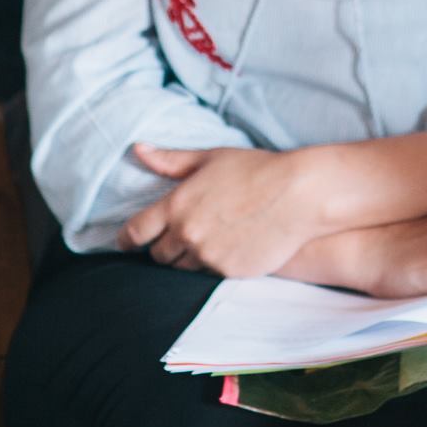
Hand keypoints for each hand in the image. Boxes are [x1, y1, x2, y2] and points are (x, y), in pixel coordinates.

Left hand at [118, 144, 322, 276]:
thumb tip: (138, 150)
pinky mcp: (229, 273)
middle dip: (162, 248)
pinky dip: (211, 266)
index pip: (136, 232)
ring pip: (182, 269)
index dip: (127, 240)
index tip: (127, 243)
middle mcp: (187, 234)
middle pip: (158, 256)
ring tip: (204, 243)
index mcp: (177, 205)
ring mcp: (208, 256)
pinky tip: (225, 250)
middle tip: (175, 238)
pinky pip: (208, 277)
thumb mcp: (210, 158)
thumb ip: (171, 160)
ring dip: (186, 259)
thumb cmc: (256, 169)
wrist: (300, 194)